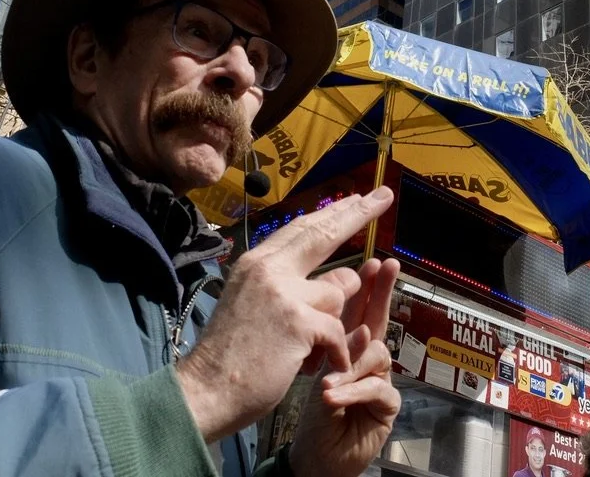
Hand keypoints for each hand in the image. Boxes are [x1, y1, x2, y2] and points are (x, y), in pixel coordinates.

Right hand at [176, 187, 394, 442]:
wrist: (205, 391)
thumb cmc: (231, 356)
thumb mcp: (256, 305)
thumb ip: (295, 286)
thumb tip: (346, 277)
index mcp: (255, 262)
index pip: (301, 228)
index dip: (331, 214)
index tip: (355, 199)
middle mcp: (269, 269)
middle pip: (324, 234)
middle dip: (358, 214)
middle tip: (384, 196)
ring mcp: (284, 293)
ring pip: (337, 293)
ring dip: (332, 324)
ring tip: (305, 349)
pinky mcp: (298, 322)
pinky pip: (338, 331)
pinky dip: (335, 353)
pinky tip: (319, 367)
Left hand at [288, 257, 401, 476]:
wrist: (316, 456)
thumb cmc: (313, 412)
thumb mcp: (312, 368)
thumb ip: (323, 336)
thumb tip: (322, 296)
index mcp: (347, 344)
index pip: (357, 306)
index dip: (364, 283)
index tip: (372, 259)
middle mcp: (368, 357)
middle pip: (378, 317)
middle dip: (381, 291)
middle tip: (386, 266)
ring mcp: (380, 379)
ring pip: (376, 353)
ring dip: (350, 361)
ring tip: (327, 374)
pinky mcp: (385, 407)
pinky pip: (376, 388)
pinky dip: (351, 391)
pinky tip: (329, 395)